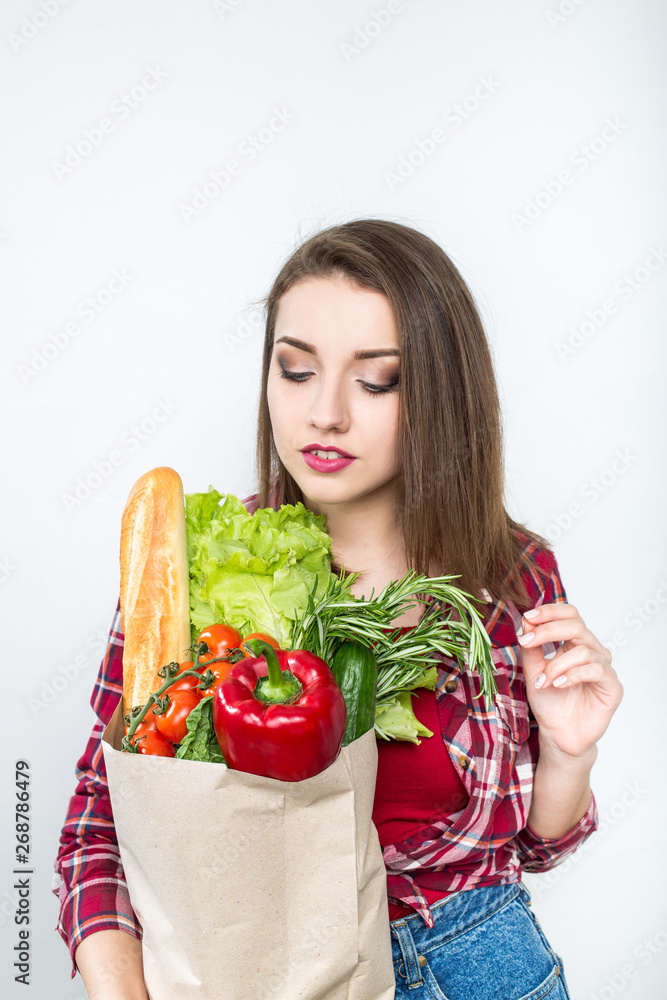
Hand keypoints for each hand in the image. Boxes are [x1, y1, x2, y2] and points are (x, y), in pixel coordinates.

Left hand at [518, 602, 622, 758]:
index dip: (550, 611)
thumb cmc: (548, 701)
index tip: (528, 617)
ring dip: (557, 664)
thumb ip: (531, 647)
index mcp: (574, 643)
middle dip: (548, 631)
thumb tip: (527, 620)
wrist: (558, 733)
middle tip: (527, 642)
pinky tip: (558, 685)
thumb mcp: (532, 670)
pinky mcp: (612, 686)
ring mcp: (604, 667)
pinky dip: (572, 675)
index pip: (569, 614)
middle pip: (576, 626)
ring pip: (583, 650)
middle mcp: (592, 651)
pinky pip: (596, 670)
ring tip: (543, 681)